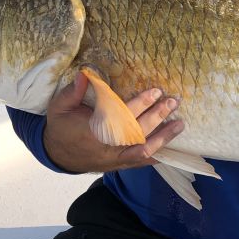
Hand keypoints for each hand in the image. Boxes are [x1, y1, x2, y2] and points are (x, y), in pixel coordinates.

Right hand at [42, 72, 183, 172]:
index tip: (155, 91)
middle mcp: (106, 146)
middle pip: (136, 132)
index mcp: (92, 130)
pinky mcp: (119, 165)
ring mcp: (114, 159)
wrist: (58, 155)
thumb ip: (72, 92)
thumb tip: (85, 73)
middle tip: (172, 102)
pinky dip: (157, 157)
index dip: (140, 103)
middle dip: (157, 116)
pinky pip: (141, 163)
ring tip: (180, 124)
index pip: (121, 116)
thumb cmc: (61, 127)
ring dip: (163, 137)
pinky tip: (172, 149)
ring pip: (143, 150)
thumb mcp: (59, 107)